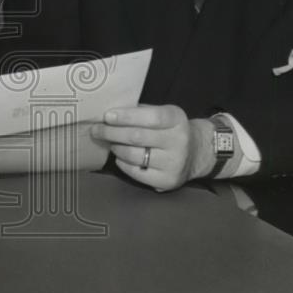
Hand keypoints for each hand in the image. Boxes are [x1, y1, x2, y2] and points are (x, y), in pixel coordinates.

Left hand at [90, 105, 214, 191]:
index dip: (126, 116)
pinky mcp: (167, 181)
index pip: (150, 117)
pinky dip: (123, 163)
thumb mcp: (164, 113)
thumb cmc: (170, 129)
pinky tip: (120, 157)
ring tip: (110, 142)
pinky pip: (136, 172)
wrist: (196, 153)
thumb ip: (141, 112)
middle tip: (97, 130)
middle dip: (112, 132)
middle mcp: (178, 141)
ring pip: (134, 155)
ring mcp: (174, 163)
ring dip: (116, 148)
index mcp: (176, 119)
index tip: (107, 116)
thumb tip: (110, 115)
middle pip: (137, 137)